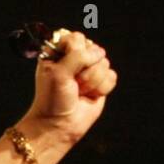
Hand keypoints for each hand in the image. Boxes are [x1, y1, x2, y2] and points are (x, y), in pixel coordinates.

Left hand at [22, 28, 117, 143]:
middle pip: (94, 49)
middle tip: (72, 83)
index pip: (76, 37)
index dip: (75, 51)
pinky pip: (111, 76)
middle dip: (85, 69)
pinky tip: (89, 96)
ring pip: (104, 63)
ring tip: (78, 91)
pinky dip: (101, 88)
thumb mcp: (58, 73)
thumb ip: (77, 56)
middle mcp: (75, 59)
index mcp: (59, 53)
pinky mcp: (101, 83)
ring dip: (91, 81)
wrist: (59, 125)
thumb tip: (98, 53)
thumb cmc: (52, 100)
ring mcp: (89, 70)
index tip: (65, 66)